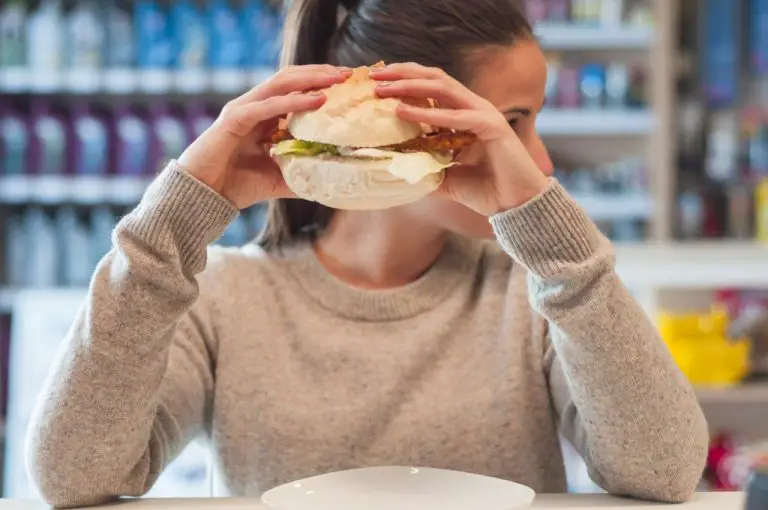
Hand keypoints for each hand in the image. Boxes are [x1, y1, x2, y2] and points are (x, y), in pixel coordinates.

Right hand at [178, 65, 351, 208]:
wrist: (205, 197)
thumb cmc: (238, 186)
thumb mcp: (280, 179)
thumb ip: (302, 173)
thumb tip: (333, 180)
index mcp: (264, 114)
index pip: (296, 88)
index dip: (322, 82)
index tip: (350, 83)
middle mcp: (254, 105)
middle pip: (291, 78)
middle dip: (321, 73)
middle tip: (349, 74)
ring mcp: (243, 109)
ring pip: (281, 83)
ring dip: (312, 79)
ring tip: (337, 79)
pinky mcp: (234, 119)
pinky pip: (268, 105)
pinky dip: (293, 101)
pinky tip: (316, 100)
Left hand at [372, 63, 548, 215]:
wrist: (516, 206)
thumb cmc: (486, 191)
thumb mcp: (445, 179)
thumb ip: (425, 169)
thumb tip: (396, 169)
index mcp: (464, 115)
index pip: (432, 86)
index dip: (405, 79)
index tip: (376, 81)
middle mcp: (474, 108)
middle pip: (434, 78)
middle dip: (402, 74)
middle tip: (373, 75)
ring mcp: (484, 114)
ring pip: (443, 88)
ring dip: (410, 86)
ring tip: (383, 89)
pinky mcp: (492, 127)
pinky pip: (455, 116)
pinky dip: (428, 114)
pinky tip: (403, 112)